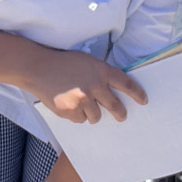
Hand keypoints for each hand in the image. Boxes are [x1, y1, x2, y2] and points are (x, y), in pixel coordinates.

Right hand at [22, 44, 146, 124]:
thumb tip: (112, 92)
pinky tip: (68, 105)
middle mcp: (95, 86)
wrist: (38, 69)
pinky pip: (81, 119)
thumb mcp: (86, 62)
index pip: (125, 84)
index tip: (143, 101)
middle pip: (115, 106)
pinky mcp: (71, 111)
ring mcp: (83, 100)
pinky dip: (77, 115)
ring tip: (80, 103)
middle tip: (122, 116)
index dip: (137, 94)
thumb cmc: (62, 63)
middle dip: (120, 113)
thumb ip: (100, 74)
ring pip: (96, 116)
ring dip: (92, 112)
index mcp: (101, 71)